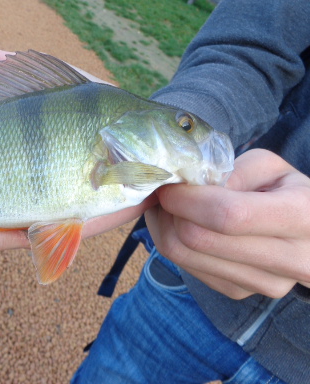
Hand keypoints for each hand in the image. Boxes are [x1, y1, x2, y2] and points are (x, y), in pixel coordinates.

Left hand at [147, 148, 309, 299]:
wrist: (308, 234)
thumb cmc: (284, 191)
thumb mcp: (269, 167)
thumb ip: (232, 172)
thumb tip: (191, 189)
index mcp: (301, 215)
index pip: (228, 215)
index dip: (188, 200)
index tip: (169, 186)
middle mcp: (289, 259)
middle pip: (199, 239)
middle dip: (169, 212)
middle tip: (163, 193)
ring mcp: (264, 283)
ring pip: (185, 257)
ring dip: (163, 228)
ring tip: (167, 207)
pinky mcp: (240, 292)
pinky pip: (187, 268)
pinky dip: (172, 243)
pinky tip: (179, 225)